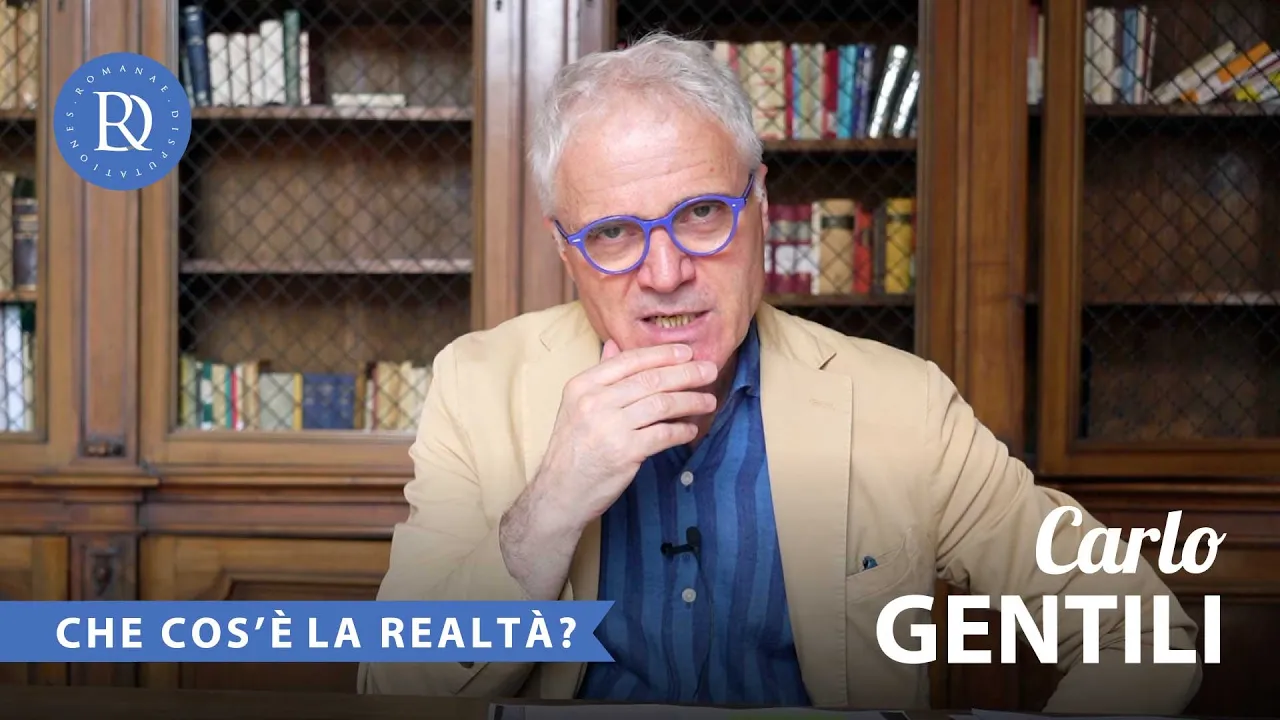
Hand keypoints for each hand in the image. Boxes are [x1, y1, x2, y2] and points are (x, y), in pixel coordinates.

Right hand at [535, 339, 717, 527]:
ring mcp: (609, 426)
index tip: (688, 352)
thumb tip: (614, 344)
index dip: (663, 354)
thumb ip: (599, 375)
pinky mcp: (624, 452)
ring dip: (690, 401)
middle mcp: (594, 402)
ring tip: (708, 401)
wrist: (560, 492)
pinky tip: (691, 430)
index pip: (630, 361)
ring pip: (662, 404)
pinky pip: (663, 435)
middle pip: (651, 380)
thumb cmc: (572, 448)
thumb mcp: (576, 405)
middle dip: (686, 373)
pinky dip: (681, 431)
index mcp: (583, 385)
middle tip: (710, 370)